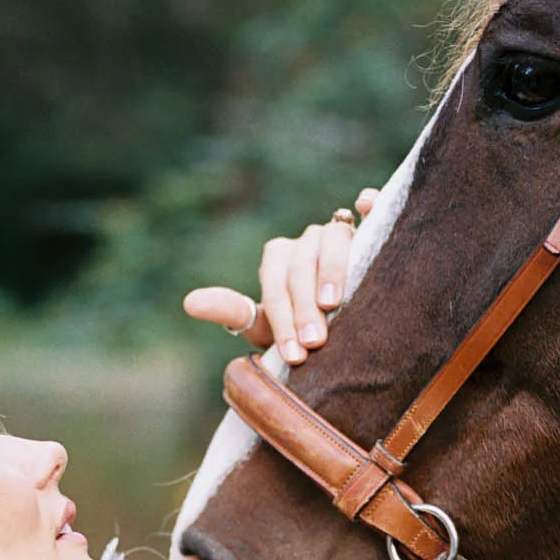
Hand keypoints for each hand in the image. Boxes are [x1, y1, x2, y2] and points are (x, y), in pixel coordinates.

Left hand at [183, 186, 378, 364]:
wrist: (344, 333)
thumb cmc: (301, 328)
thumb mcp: (265, 326)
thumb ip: (232, 312)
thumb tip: (189, 302)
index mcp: (279, 259)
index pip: (276, 284)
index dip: (283, 319)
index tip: (293, 355)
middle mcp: (306, 242)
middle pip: (301, 266)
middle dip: (305, 306)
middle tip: (314, 343)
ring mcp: (337, 233)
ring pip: (332, 238)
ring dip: (331, 269)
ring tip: (333, 304)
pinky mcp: (369, 229)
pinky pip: (370, 208)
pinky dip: (371, 204)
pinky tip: (366, 206)